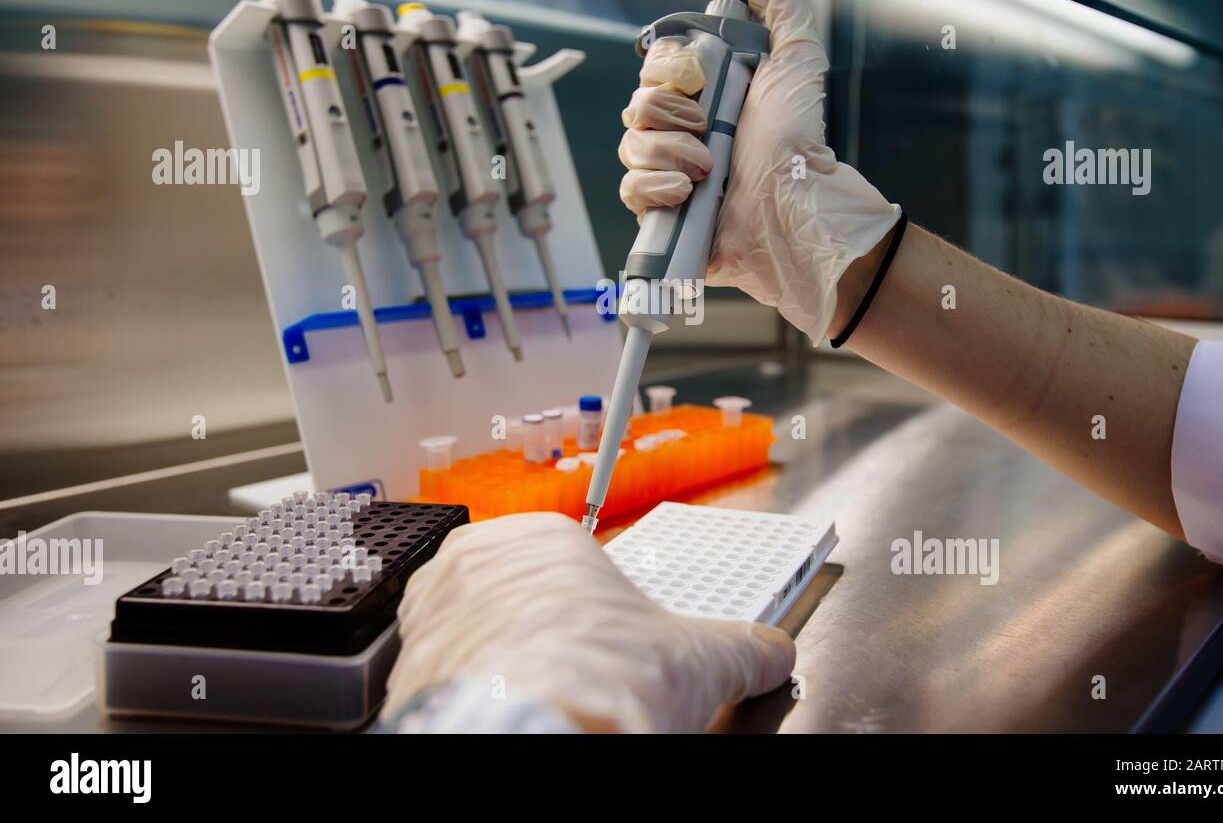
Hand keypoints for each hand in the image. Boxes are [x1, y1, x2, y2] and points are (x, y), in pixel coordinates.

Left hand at [383, 512, 795, 731]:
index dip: (593, 612)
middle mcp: (477, 562)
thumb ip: (742, 647)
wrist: (534, 731)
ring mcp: (431, 613)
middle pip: (513, 593)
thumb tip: (772, 653)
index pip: (569, 564)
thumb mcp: (699, 656)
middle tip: (572, 674)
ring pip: (470, 630)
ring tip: (536, 699)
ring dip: (496, 658)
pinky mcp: (404, 667)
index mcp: (544, 537)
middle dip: (539, 631)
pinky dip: (466, 694)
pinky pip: (438, 674)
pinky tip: (502, 716)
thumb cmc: (602, 675)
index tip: (604, 641)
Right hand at [618, 0, 899, 343]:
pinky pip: (629, 188)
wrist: (792, 207)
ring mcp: (670, 171)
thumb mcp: (799, 62)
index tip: (698, 79)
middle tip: (707, 127)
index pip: (655, 67)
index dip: (668, 69)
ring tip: (708, 168)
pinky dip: (653, 186)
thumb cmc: (797, 141)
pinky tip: (685, 192)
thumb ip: (783, 8)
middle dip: (669, 112)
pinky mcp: (663, 211)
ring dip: (668, 152)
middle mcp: (684, 131)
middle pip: (636, 104)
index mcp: (707, 96)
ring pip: (631, 144)